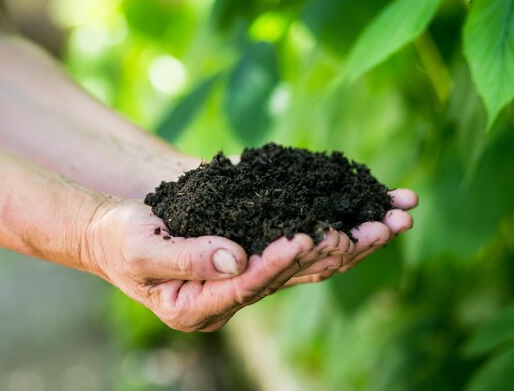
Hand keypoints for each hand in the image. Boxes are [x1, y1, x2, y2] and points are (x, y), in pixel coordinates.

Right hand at [84, 189, 416, 331]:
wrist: (118, 232)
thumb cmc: (121, 242)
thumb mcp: (142, 251)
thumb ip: (186, 259)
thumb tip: (235, 258)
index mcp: (202, 304)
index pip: (250, 285)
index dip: (278, 262)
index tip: (305, 237)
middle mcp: (234, 294)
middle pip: (295, 275)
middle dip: (341, 249)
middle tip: (382, 227)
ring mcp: (249, 273)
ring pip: (310, 260)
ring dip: (354, 238)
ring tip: (396, 217)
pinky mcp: (256, 249)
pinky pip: (301, 238)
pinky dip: (334, 222)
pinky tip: (369, 208)